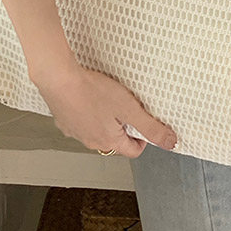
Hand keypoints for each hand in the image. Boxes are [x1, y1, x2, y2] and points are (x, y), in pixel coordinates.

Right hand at [32, 64, 177, 157]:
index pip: (133, 151)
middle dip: (123, 127)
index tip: (144, 125)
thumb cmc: (92, 91)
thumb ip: (151, 127)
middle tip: (126, 107)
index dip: (143, 139)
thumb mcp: (129, 108)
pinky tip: (88, 97)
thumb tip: (171, 143)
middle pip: (114, 141)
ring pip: (97, 131)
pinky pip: (81, 121)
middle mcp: (91, 141)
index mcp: (109, 141)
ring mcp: (75, 132)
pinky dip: (87, 112)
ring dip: (105, 120)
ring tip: (107, 99)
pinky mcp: (64, 120)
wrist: (60, 79)